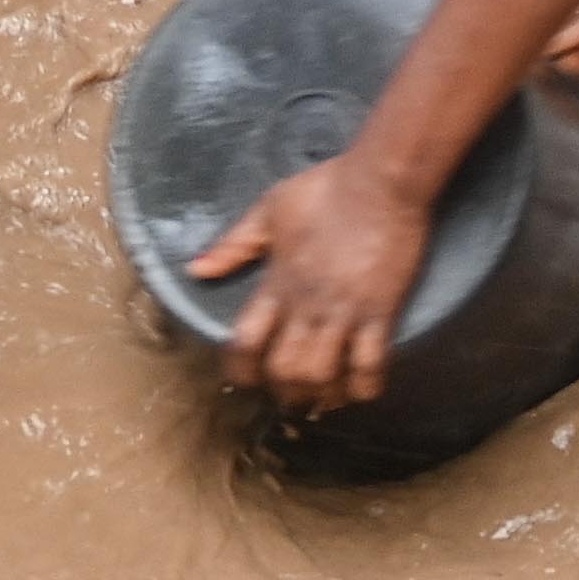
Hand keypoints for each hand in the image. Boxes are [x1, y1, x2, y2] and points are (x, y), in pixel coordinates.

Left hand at [190, 158, 434, 411]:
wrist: (382, 180)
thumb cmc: (325, 188)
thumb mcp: (270, 209)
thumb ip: (234, 245)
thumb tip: (196, 270)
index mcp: (277, 282)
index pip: (245, 341)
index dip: (240, 370)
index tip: (244, 379)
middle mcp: (307, 304)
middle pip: (284, 369)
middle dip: (283, 391)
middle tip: (288, 394)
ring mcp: (345, 311)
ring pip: (323, 375)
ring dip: (320, 395)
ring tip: (322, 399)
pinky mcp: (381, 312)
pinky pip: (370, 365)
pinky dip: (363, 387)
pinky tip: (360, 389)